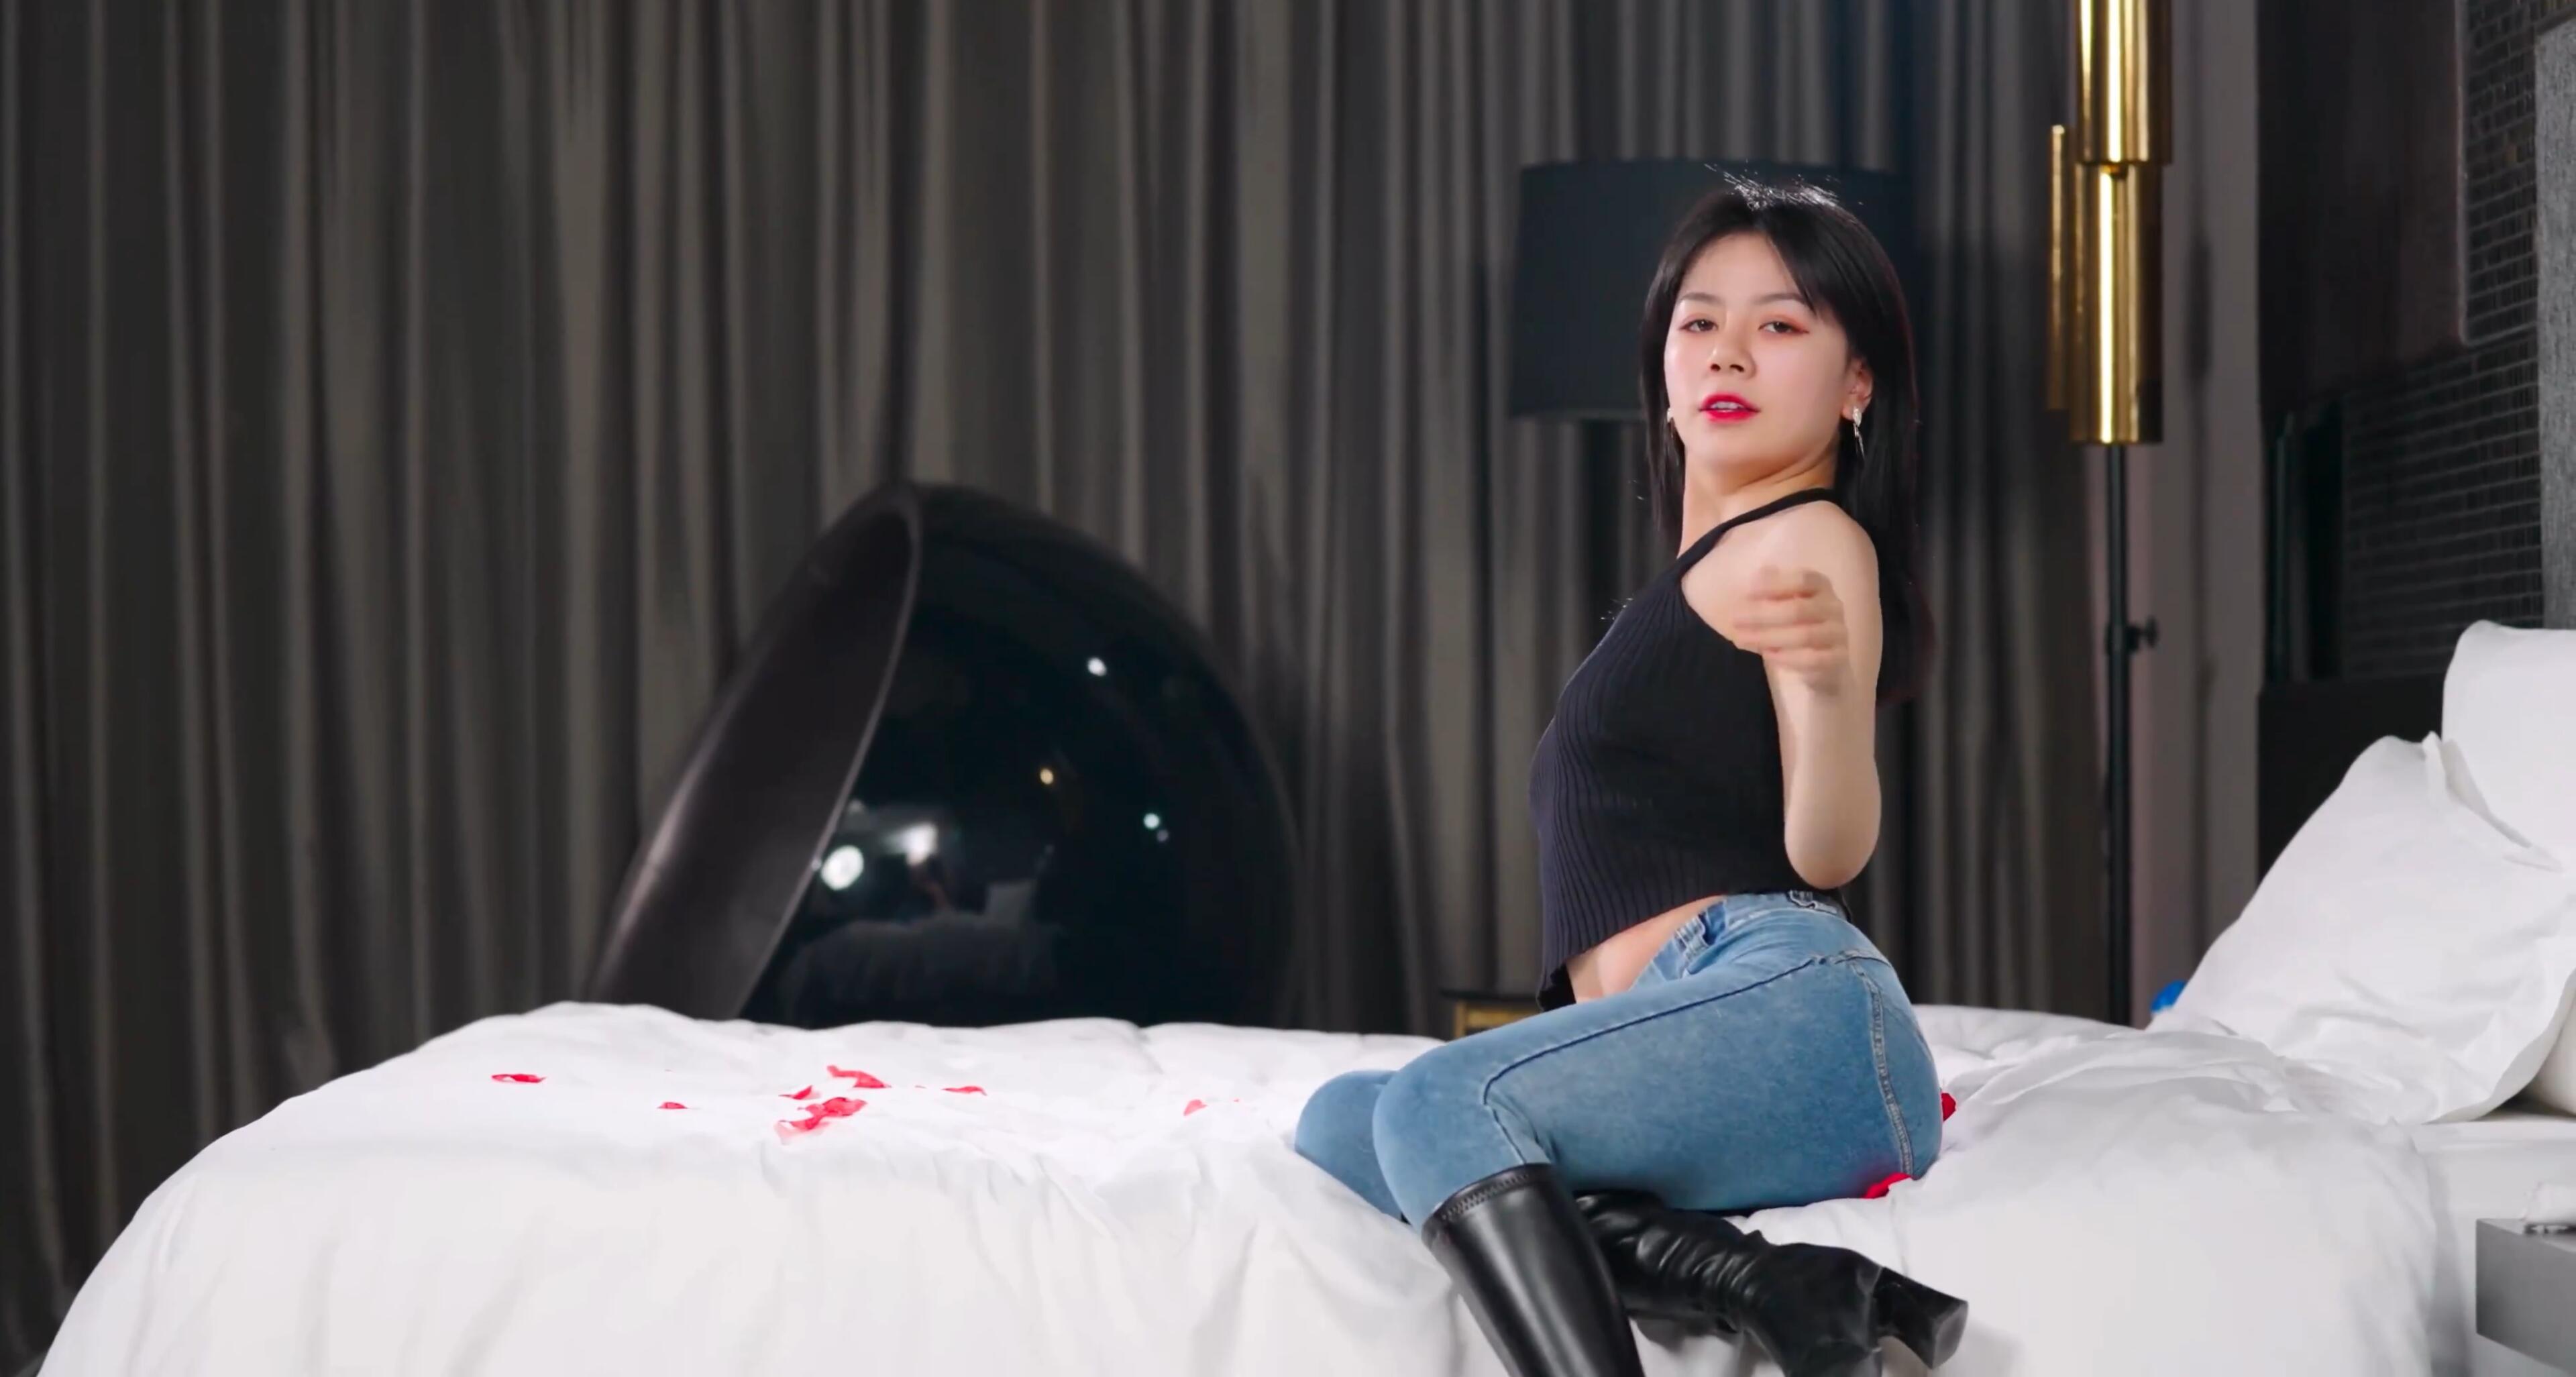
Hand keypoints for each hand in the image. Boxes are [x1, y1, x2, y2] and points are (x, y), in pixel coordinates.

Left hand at [1730, 565, 1851, 693]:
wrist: (1822, 658)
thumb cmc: (1796, 623)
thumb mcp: (1783, 602)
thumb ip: (1771, 588)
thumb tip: (1757, 576)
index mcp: (1821, 586)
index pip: (1802, 579)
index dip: (1774, 584)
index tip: (1747, 593)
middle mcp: (1834, 606)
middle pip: (1798, 609)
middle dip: (1762, 615)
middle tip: (1735, 620)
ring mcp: (1838, 633)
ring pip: (1803, 636)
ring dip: (1769, 638)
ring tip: (1742, 639)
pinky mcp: (1838, 657)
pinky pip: (1812, 659)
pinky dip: (1787, 658)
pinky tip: (1767, 655)